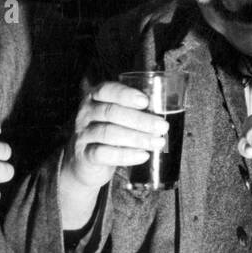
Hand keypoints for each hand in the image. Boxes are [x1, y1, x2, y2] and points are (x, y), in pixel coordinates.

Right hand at [57, 82, 168, 227]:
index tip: (145, 102)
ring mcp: (83, 134)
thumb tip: (168, 112)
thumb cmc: (109, 134)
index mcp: (95, 98)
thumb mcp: (117, 118)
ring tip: (157, 142)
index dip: (125, 94)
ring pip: (109, 133)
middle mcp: (85, 113)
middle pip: (112, 112)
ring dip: (137, 138)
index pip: (106, 90)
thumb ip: (135, 111)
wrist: (85, 162)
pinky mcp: (84, 155)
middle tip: (162, 126)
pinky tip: (143, 155)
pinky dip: (125, 155)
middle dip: (140, 120)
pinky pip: (103, 154)